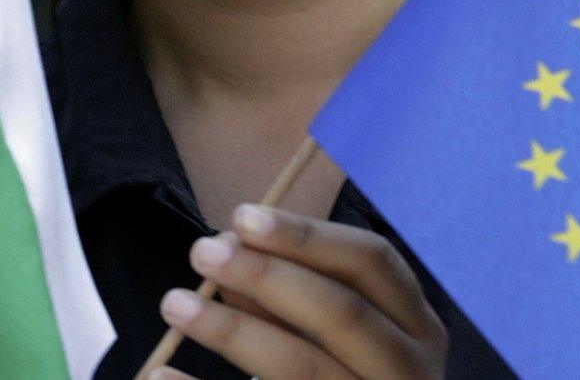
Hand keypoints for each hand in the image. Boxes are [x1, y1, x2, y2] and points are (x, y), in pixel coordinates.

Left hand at [150, 204, 447, 378]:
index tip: (241, 216)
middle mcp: (410, 372)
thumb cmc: (342, 369)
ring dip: (233, 331)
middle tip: (202, 250)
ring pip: (302, 367)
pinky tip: (161, 375)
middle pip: (341, 312)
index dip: (307, 235)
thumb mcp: (335, 329)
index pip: (373, 261)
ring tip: (175, 303)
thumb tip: (229, 244)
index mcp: (418, 327)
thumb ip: (292, 290)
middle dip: (267, 275)